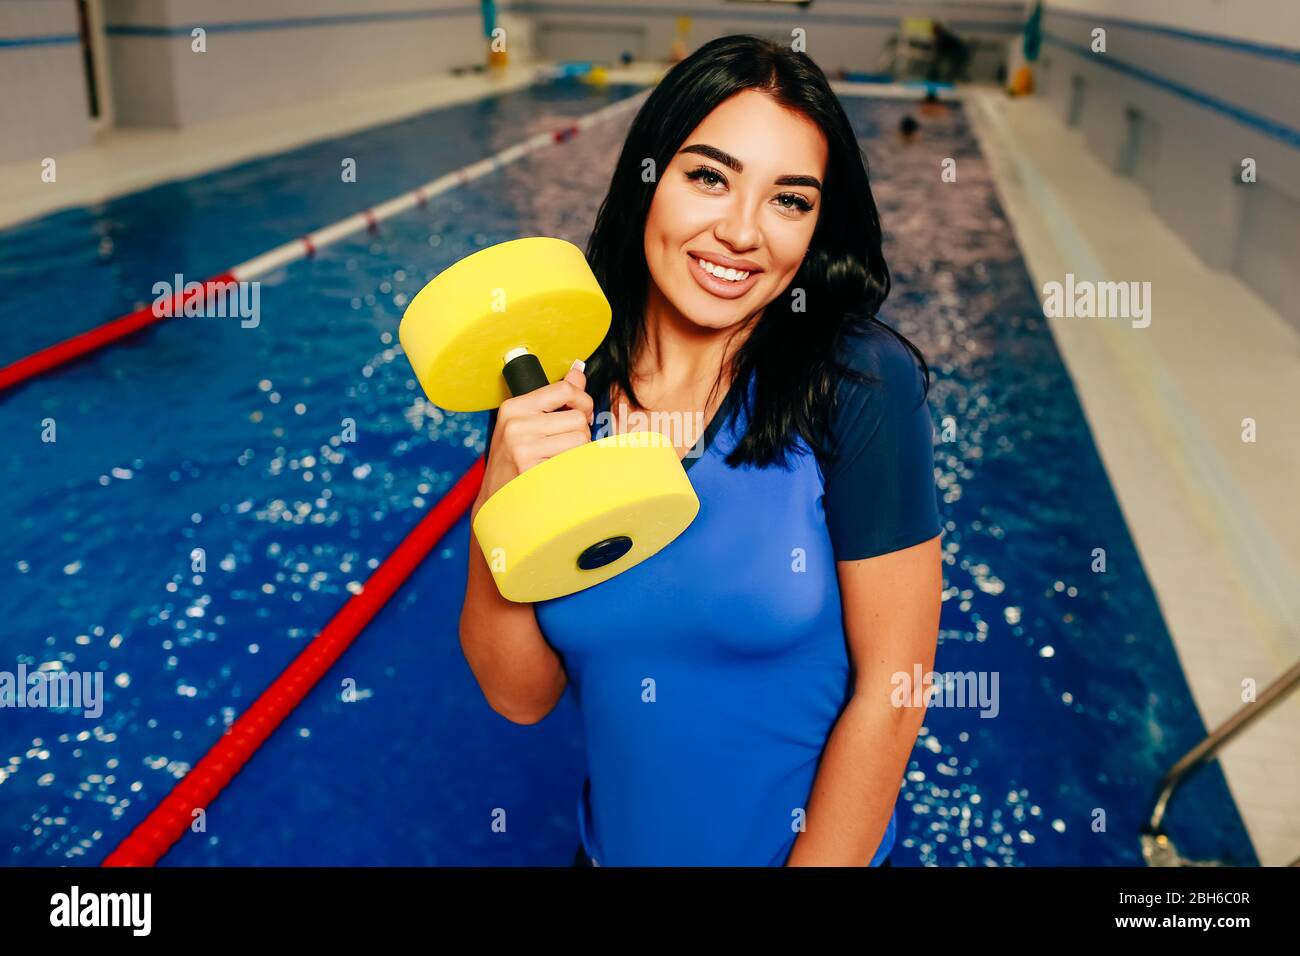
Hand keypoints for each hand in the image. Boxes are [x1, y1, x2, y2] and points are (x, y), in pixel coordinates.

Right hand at [474, 359, 593, 515]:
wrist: (495, 502)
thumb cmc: (513, 461)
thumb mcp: (525, 423)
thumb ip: (553, 397)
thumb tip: (577, 372)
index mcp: (514, 407)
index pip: (565, 389)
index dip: (583, 401)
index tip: (582, 413)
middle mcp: (516, 424)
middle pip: (578, 418)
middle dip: (580, 433)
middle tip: (566, 445)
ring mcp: (523, 448)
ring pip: (580, 440)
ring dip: (578, 452)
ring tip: (559, 459)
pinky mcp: (532, 469)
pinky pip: (574, 461)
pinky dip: (573, 467)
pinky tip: (557, 472)